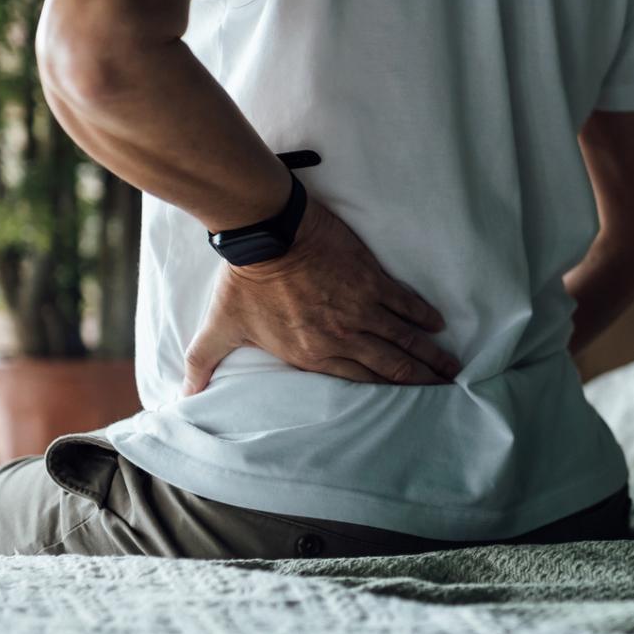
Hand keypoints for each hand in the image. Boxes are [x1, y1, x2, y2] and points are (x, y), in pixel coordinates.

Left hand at [183, 199, 456, 393]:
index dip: (386, 392)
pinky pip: (404, 302)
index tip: (407, 400)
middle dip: (419, 379)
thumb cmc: (244, 281)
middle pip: (390, 365)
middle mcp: (342, 336)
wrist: (267, 233)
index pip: (358, 380)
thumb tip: (182, 395)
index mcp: (312, 354)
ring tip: (451, 365)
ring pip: (403, 338)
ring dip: (429, 354)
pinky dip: (422, 314)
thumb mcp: (220, 327)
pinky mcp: (370, 280)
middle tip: (442, 387)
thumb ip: (203, 362)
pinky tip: (437, 323)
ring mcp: (360, 308)